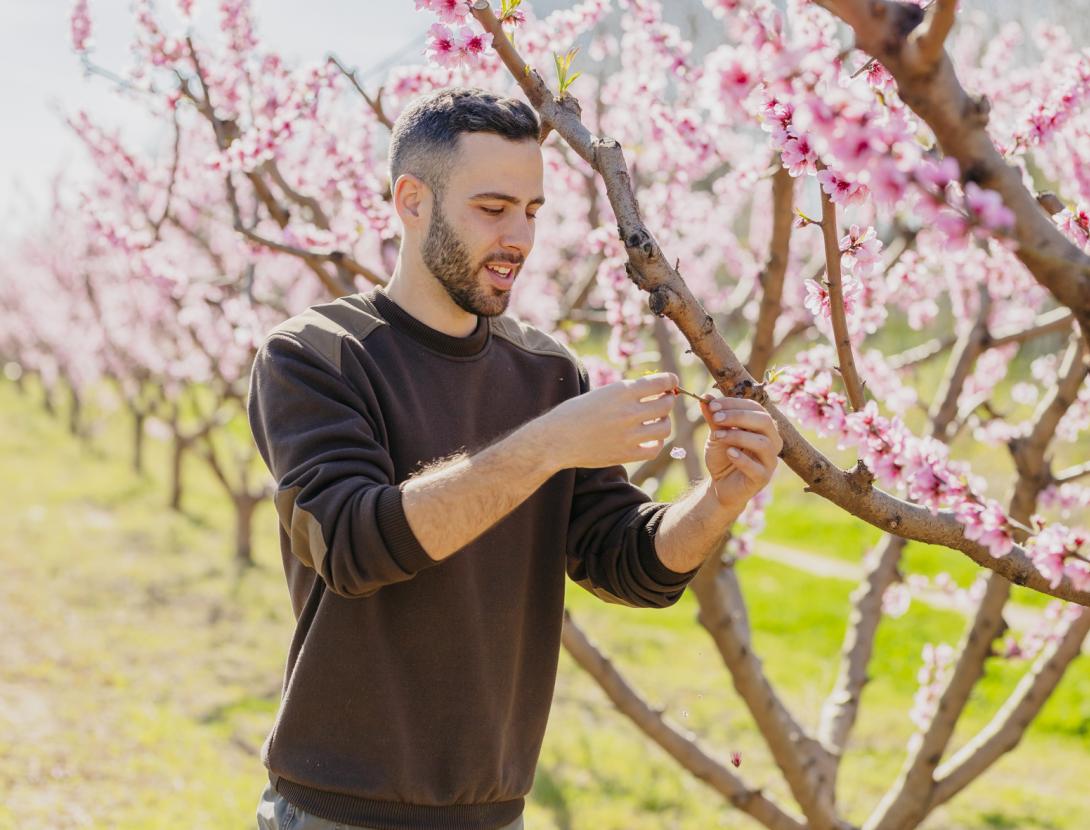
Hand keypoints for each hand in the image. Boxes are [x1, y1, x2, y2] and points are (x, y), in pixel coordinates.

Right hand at [540, 372, 678, 469]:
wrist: (557, 439)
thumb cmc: (575, 413)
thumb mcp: (601, 393)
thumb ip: (626, 392)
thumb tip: (652, 390)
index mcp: (622, 391)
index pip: (660, 382)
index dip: (670, 381)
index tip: (672, 382)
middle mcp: (629, 412)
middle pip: (666, 404)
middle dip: (668, 400)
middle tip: (664, 400)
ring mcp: (629, 435)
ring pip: (665, 427)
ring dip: (664, 421)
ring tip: (657, 420)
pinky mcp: (627, 454)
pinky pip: (655, 448)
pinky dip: (657, 442)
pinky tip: (650, 438)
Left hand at [697, 394, 781, 508]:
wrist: (720, 485)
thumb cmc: (722, 457)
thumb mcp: (716, 434)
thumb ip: (714, 418)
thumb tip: (706, 398)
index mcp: (763, 427)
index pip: (755, 408)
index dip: (734, 404)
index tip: (712, 405)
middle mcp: (772, 441)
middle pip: (764, 421)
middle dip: (738, 416)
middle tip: (715, 418)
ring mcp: (769, 460)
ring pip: (763, 443)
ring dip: (737, 436)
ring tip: (717, 436)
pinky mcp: (763, 478)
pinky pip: (757, 467)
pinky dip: (742, 458)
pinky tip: (729, 453)